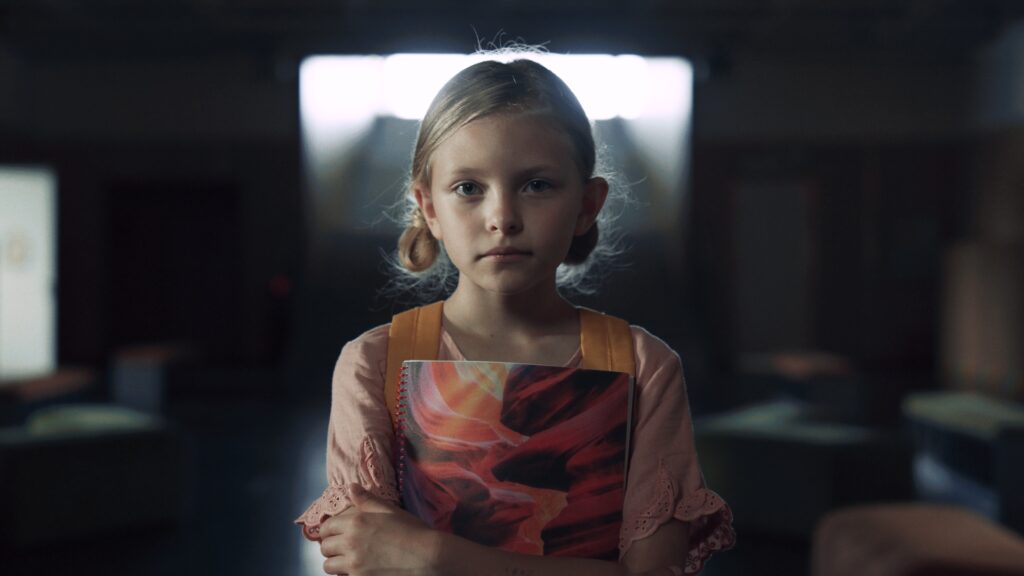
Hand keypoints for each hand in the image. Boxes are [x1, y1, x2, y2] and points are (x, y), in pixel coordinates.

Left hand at [319, 484, 440, 575]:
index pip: (326, 527)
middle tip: (343, 547)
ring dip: (336, 562)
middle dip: (331, 546)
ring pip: (328, 566)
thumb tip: (351, 487)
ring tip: (348, 560)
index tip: (336, 533)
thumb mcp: (389, 510)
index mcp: (355, 522)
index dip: (329, 530)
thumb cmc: (412, 531)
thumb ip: (367, 500)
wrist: (427, 557)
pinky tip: (358, 570)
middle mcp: (350, 542)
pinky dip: (346, 574)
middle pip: (325, 547)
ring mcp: (353, 564)